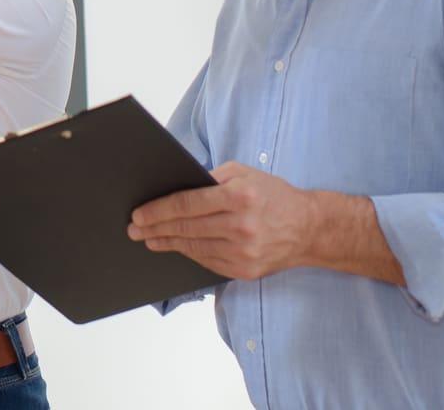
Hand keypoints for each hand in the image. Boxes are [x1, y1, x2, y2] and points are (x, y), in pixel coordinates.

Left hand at [127, 162, 318, 280]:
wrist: (309, 228)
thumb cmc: (272, 195)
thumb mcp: (243, 173)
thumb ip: (210, 179)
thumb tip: (175, 189)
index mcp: (239, 196)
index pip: (187, 204)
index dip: (158, 210)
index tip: (139, 213)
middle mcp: (241, 225)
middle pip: (186, 228)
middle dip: (155, 228)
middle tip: (134, 229)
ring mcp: (244, 251)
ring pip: (194, 247)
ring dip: (167, 243)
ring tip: (149, 239)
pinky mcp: (245, 270)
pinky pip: (207, 262)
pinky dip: (189, 253)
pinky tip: (176, 247)